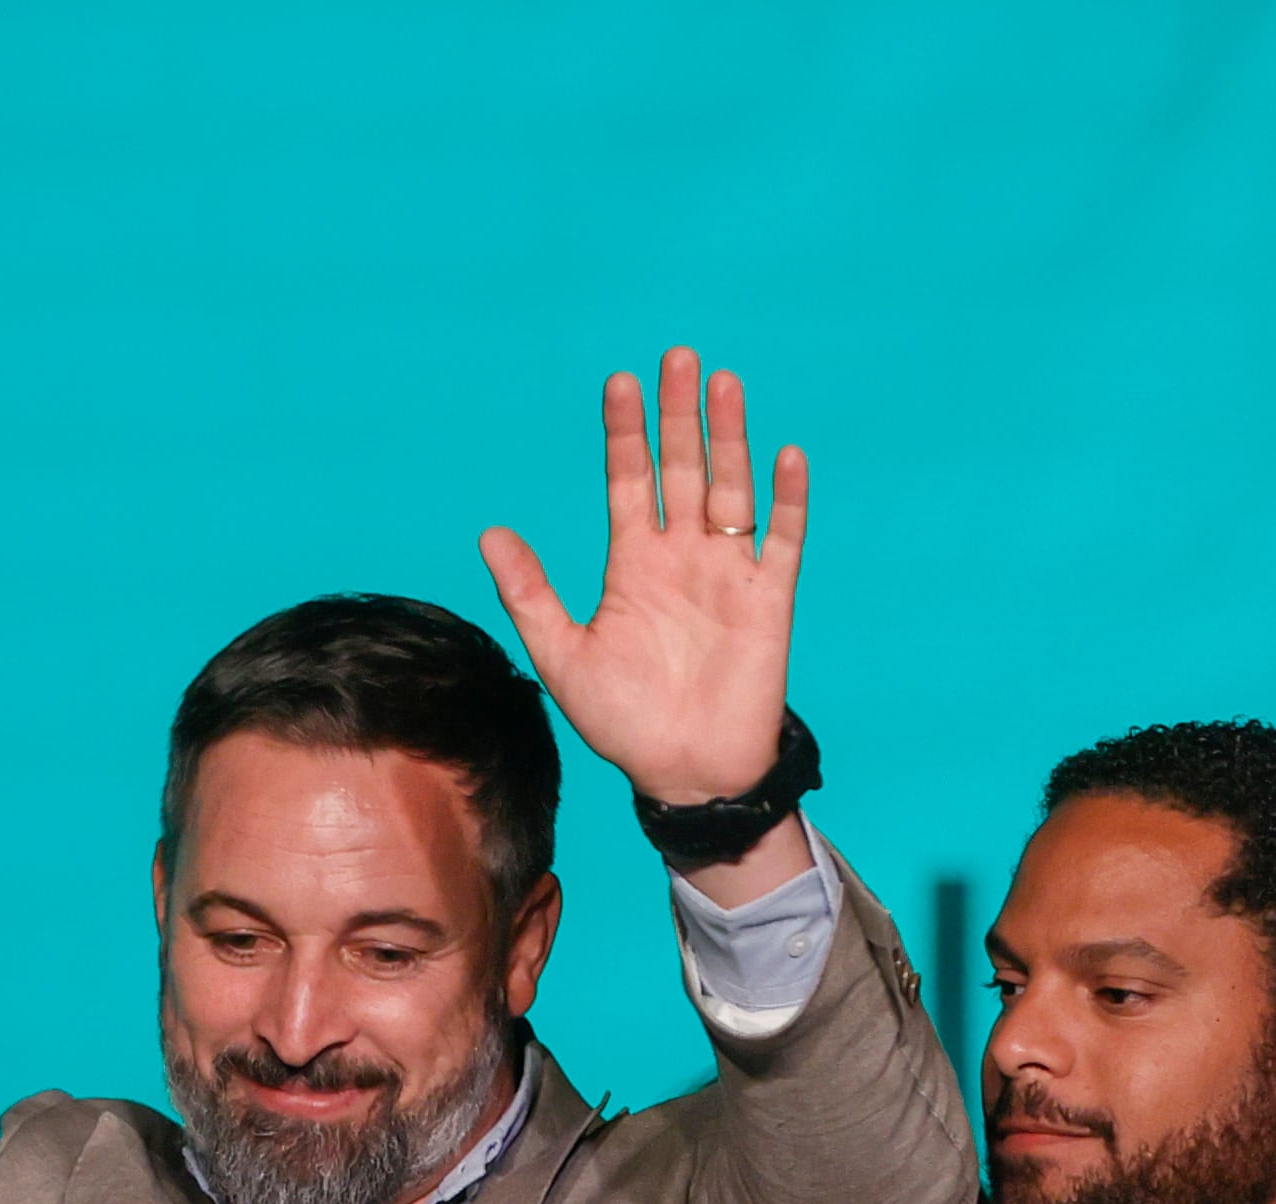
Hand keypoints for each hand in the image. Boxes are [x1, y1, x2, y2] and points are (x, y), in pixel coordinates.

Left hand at [479, 347, 804, 811]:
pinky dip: (786, 499)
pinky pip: (782, 539)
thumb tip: (490, 533)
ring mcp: (728, 573)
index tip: (620, 381)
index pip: (629, 481)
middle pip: (683, 468)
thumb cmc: (624, 722)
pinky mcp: (770, 598)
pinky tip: (784, 456)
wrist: (686, 774)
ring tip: (723, 382)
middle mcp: (683, 556)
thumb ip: (530, 593)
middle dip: (678, 414)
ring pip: (731, 488)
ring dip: (728, 437)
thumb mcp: (563, 655)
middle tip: (677, 356)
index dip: (625, 434)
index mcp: (634, 564)